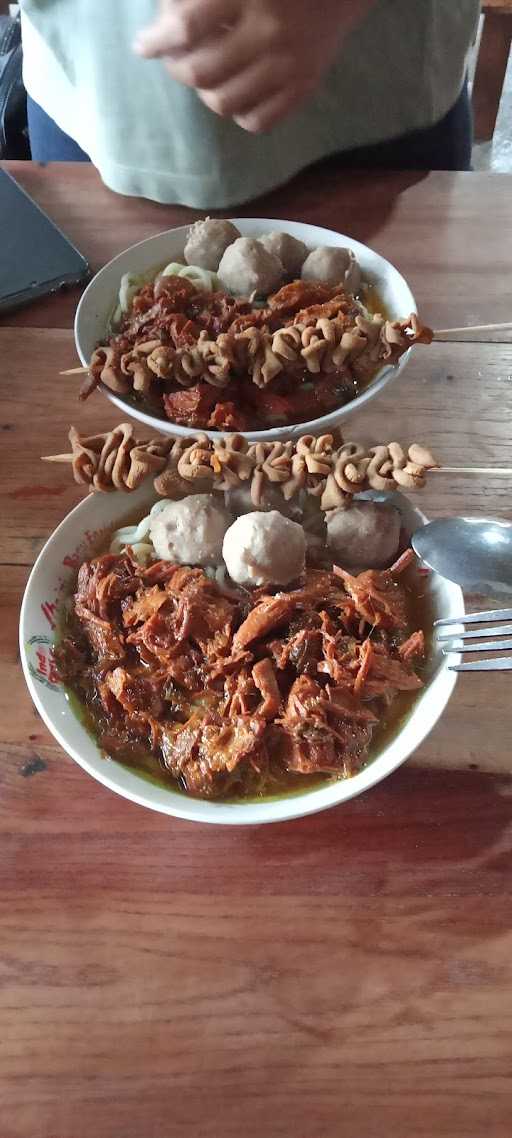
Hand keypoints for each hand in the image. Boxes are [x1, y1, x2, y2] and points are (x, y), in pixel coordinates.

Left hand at [134, 0, 373, 132]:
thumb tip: (164, 20)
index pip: (187, 26)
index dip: (158, 40)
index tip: (144, 46)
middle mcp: (269, 31)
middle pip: (202, 72)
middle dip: (177, 70)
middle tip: (175, 60)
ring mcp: (290, 64)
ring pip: (225, 103)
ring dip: (204, 94)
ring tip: (204, 78)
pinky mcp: (305, 86)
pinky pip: (259, 121)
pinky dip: (238, 113)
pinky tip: (235, 94)